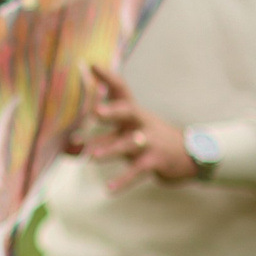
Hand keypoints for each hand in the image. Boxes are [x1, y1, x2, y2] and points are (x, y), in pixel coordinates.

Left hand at [73, 64, 196, 192]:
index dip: (108, 78)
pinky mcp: (155, 161)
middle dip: (112, 111)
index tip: (92, 65)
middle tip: (95, 112)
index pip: (121, 90)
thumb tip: (66, 145)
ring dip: (111, 149)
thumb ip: (99, 139)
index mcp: (133, 113)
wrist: (188, 155)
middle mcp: (141, 123)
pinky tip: (109, 189)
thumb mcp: (127, 135)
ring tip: (92, 157)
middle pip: (128, 111)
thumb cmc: (148, 142)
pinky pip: (137, 171)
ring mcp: (150, 141)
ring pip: (129, 144)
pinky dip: (123, 180)